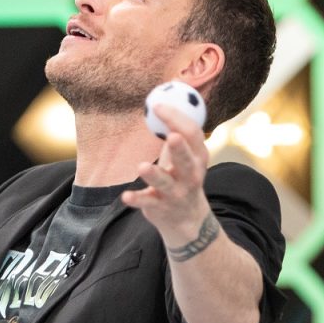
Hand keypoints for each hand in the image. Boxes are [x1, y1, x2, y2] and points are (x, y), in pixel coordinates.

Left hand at [120, 102, 210, 237]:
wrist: (188, 220)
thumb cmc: (182, 178)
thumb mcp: (185, 157)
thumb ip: (176, 133)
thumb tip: (161, 102)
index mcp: (198, 158)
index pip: (192, 134)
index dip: (177, 118)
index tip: (157, 105)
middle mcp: (191, 176)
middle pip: (187, 160)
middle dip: (180, 149)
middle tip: (172, 136)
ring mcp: (177, 194)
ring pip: (166, 183)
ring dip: (155, 175)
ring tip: (143, 166)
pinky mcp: (161, 208)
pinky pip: (148, 203)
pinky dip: (137, 199)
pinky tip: (125, 196)